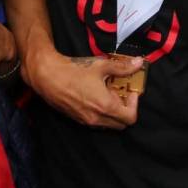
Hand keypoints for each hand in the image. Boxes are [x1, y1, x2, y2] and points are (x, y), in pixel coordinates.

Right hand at [23, 48, 141, 128]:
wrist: (48, 77)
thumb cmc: (75, 71)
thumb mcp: (102, 66)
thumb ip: (122, 67)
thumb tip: (139, 63)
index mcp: (106, 107)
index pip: (131, 117)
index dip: (134, 104)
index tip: (130, 91)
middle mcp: (97, 119)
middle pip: (121, 124)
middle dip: (125, 109)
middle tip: (120, 92)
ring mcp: (86, 121)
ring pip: (108, 124)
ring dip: (113, 112)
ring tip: (107, 93)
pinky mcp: (77, 119)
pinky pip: (96, 122)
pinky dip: (101, 113)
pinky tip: (94, 95)